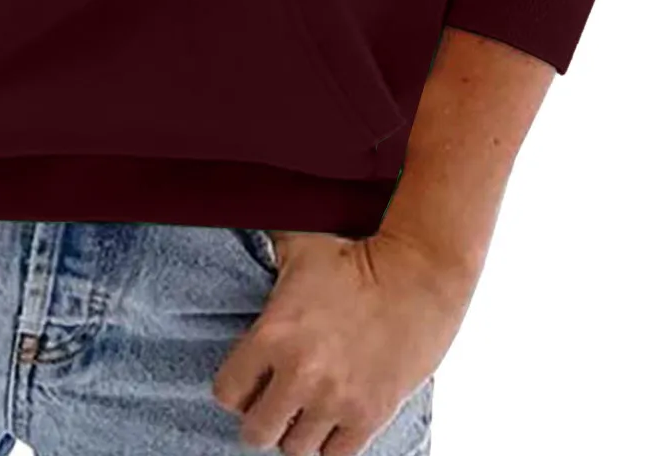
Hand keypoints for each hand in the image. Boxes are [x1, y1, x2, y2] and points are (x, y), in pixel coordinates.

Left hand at [212, 227, 476, 455]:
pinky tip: (332, 419)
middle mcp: (299, 374)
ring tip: (305, 410)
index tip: (249, 379)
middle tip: (276, 401)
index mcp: (273, 334)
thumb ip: (263, 246)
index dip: (235, 388)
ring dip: (297, 432)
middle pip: (256, 433)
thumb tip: (236, 212)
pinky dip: (330, 442)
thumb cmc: (355, 256)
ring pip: (294, 449)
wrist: (417, 274)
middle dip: (262, 418)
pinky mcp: (370, 416)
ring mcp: (335, 399)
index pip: (226, 393)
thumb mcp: (300, 247)